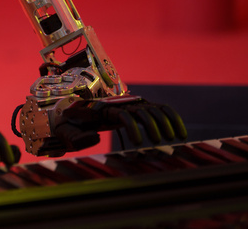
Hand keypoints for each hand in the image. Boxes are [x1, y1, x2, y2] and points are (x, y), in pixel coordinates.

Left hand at [48, 95, 186, 153]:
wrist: (73, 113)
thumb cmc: (71, 125)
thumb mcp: (67, 131)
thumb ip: (76, 136)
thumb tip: (95, 138)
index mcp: (104, 109)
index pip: (123, 114)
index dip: (132, 128)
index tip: (137, 144)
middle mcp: (120, 104)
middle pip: (141, 111)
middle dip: (152, 126)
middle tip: (157, 142)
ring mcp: (131, 105)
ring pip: (153, 109)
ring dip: (165, 123)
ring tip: (173, 139)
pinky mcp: (139, 109)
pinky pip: (160, 109)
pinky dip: (172, 118)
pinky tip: (181, 133)